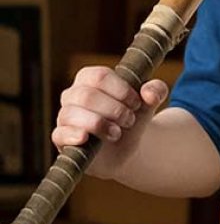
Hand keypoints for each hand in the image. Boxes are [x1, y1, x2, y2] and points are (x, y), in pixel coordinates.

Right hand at [53, 66, 168, 178]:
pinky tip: (86, 138)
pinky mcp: (62, 138)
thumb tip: (149, 93)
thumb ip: (156, 91)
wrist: (127, 147)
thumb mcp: (149, 102)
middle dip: (114, 110)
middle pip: (86, 96)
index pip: (99, 76)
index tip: (136, 103)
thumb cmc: (132, 116)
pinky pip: (59, 133)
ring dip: (100, 124)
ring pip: (71, 114)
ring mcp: (65, 116)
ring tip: (117, 133)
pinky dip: (72, 134)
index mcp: (91, 78)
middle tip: (129, 120)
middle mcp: (73, 94)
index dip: (121, 90)